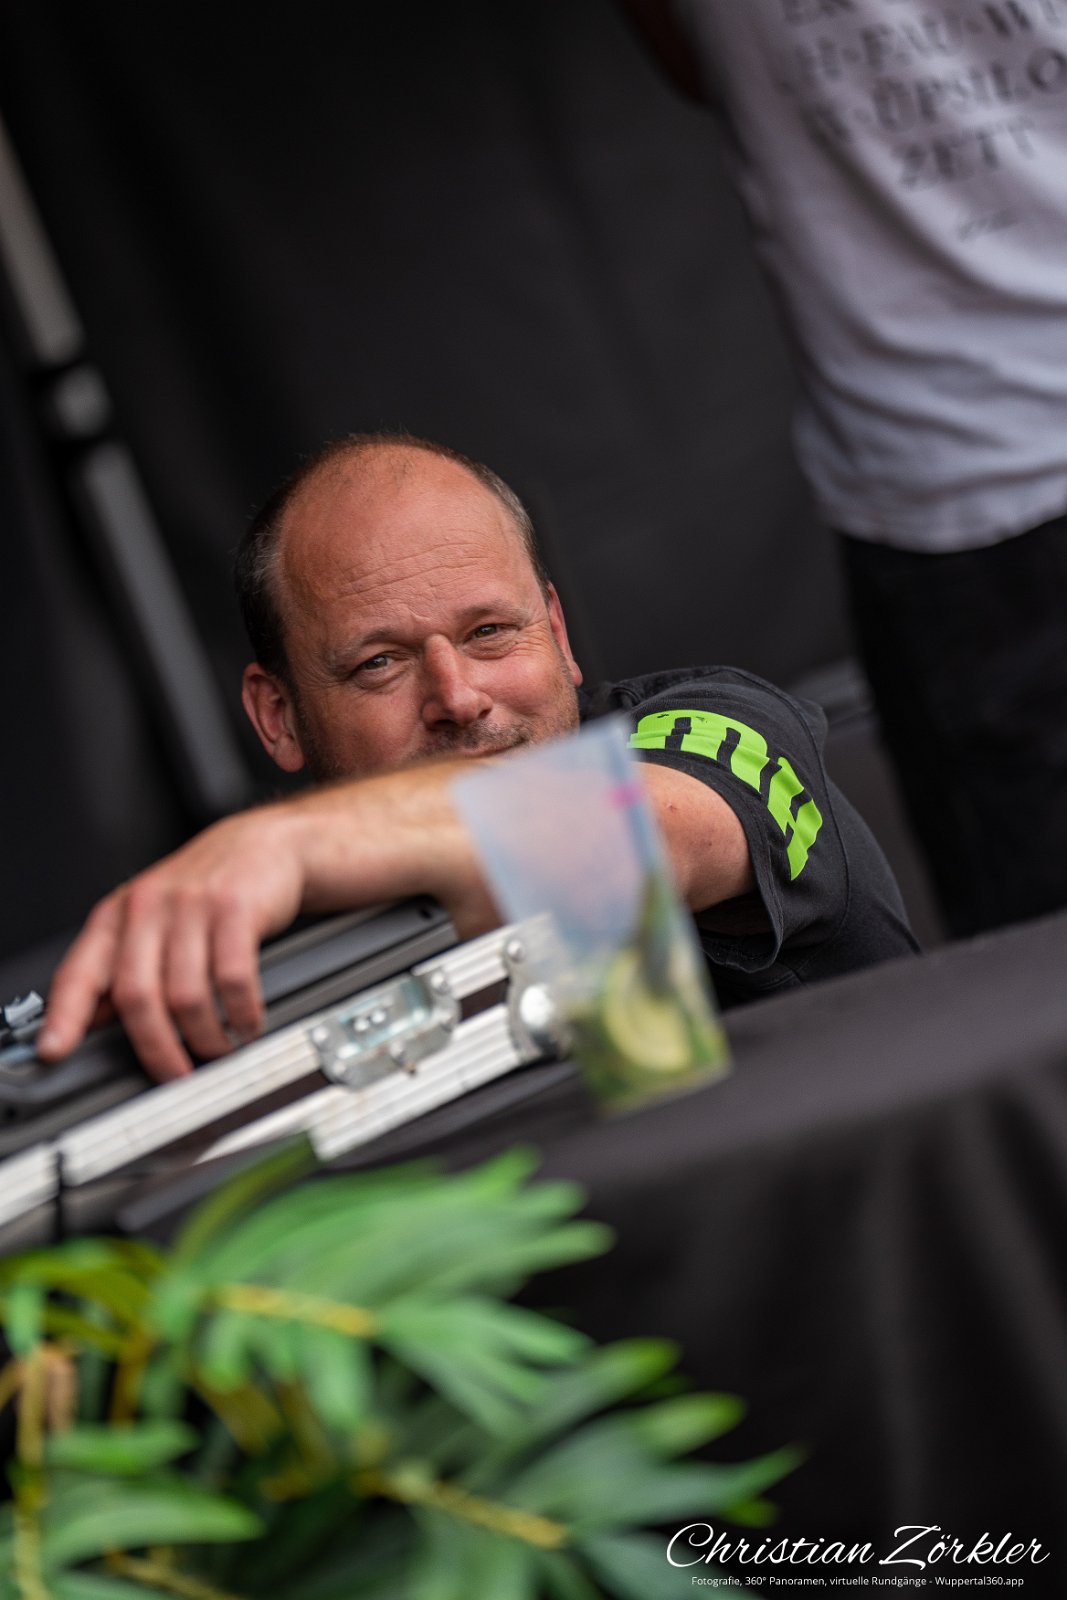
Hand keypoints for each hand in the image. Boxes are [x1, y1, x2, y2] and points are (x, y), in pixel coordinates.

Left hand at [37, 807, 307, 1080]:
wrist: (268, 842)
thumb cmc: (210, 885)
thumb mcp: (156, 917)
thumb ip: (126, 965)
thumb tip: (95, 1021)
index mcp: (119, 915)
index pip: (80, 970)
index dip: (64, 1016)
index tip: (54, 1051)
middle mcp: (149, 907)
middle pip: (136, 994)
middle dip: (157, 1049)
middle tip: (176, 1074)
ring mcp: (192, 905)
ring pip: (186, 995)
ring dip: (207, 1037)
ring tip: (220, 1049)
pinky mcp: (235, 908)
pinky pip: (233, 979)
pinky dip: (242, 1014)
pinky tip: (248, 1022)